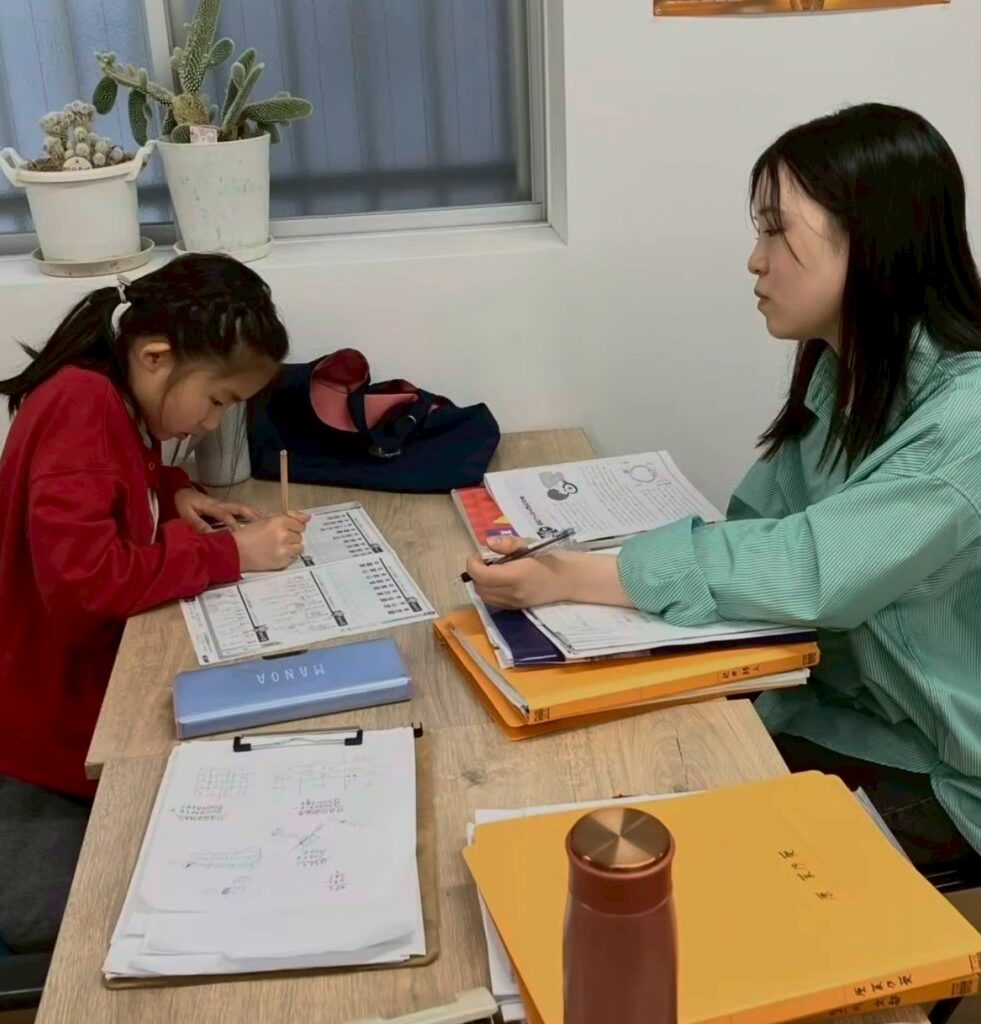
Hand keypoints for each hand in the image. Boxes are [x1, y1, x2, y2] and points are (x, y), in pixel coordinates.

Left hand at [174, 488, 263, 532]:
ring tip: (268, 523)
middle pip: (239, 508)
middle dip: (251, 516)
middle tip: (262, 526)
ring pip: (243, 508)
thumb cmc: (185, 505)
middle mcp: (222, 504)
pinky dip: (253, 513)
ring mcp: (226, 504)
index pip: (225, 514)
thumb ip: (197, 523)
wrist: (184, 494)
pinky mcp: (227, 507)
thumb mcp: (186, 514)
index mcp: (212, 506)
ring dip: (255, 514)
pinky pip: (242, 510)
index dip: (232, 524)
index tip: (239, 534)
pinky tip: (261, 520)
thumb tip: (210, 534)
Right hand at [233, 512, 310, 571]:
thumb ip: (289, 518)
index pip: (300, 524)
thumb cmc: (249, 534)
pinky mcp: (283, 562)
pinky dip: (288, 556)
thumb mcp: (267, 520)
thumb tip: (308, 517)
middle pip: (299, 536)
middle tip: (278, 539)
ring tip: (279, 547)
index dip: (293, 527)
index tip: (286, 529)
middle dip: (291, 537)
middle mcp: (284, 534)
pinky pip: (294, 557)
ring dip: (292, 547)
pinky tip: (277, 554)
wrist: (236, 551)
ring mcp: (284, 549)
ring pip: (299, 547)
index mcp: (279, 521)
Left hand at [464, 536, 634, 609]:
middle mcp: (512, 593)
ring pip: (485, 597)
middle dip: (476, 573)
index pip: (481, 575)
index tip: (477, 554)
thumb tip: (488, 542)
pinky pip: (494, 602)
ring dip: (481, 583)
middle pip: (479, 587)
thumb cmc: (553, 558)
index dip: (472, 564)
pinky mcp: (517, 607)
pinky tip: (500, 580)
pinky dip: (490, 591)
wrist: (572, 579)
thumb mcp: (531, 544)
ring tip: (492, 570)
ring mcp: (514, 603)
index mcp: (515, 575)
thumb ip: (508, 544)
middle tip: (484, 560)